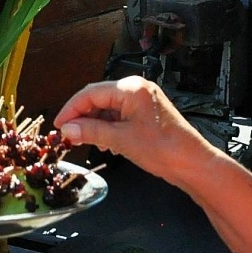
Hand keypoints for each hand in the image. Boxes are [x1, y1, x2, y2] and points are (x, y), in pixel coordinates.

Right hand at [55, 77, 220, 182]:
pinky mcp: (148, 113)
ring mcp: (143, 100)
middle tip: (68, 135)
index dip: (71, 109)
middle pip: (99, 98)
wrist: (194, 164)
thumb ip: (91, 132)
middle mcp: (136, 89)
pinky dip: (109, 127)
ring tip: (87, 142)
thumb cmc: (162, 149)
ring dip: (95, 124)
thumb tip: (66, 129)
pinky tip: (105, 143)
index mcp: (130, 88)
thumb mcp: (121, 140)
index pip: (91, 93)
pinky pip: (121, 115)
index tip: (58, 125)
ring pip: (109, 108)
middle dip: (82, 117)